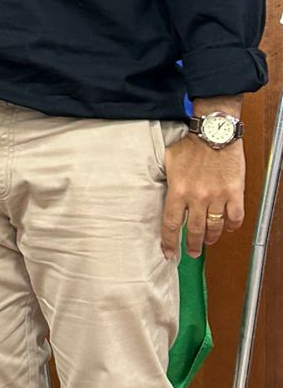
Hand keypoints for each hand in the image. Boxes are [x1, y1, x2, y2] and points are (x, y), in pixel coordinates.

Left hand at [160, 134, 244, 259]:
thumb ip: (164, 178)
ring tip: (208, 242)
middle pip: (194, 231)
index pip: (171, 224)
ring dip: (211, 238)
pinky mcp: (234, 192)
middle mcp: (197, 197)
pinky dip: (232, 226)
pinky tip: (227, 228)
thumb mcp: (168, 161)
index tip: (168, 254)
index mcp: (178, 191)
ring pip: (214, 227)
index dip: (169, 242)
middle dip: (193, 245)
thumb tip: (152, 187)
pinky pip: (235, 217)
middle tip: (193, 253)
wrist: (215, 133)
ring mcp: (217, 196)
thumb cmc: (190, 145)